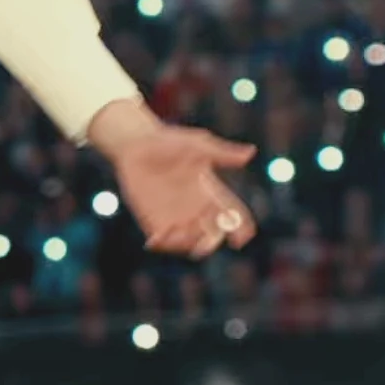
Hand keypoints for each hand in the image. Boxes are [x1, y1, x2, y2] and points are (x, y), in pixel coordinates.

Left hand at [87, 99, 256, 258]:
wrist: (134, 143)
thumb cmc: (168, 141)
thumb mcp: (197, 145)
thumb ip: (222, 153)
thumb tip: (251, 152)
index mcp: (211, 191)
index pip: (234, 214)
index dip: (242, 227)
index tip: (242, 237)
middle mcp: (197, 207)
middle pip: (213, 234)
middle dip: (212, 242)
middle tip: (205, 244)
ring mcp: (176, 215)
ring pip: (190, 240)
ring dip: (187, 243)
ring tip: (179, 236)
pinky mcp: (154, 218)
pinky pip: (163, 240)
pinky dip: (163, 243)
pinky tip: (156, 240)